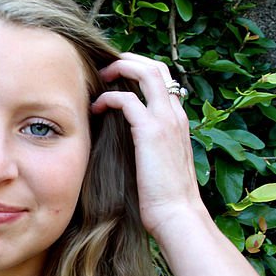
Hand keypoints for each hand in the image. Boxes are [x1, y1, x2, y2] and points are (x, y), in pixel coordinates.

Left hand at [90, 52, 204, 238]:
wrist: (177, 214)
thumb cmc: (164, 196)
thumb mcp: (158, 161)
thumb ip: (148, 142)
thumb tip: (126, 136)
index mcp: (178, 120)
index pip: (164, 78)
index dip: (139, 69)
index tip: (116, 76)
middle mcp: (175, 114)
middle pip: (156, 66)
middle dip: (128, 60)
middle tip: (105, 69)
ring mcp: (166, 121)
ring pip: (146, 73)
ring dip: (120, 69)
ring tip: (100, 78)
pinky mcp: (151, 132)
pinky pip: (127, 100)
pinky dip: (109, 97)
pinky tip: (96, 108)